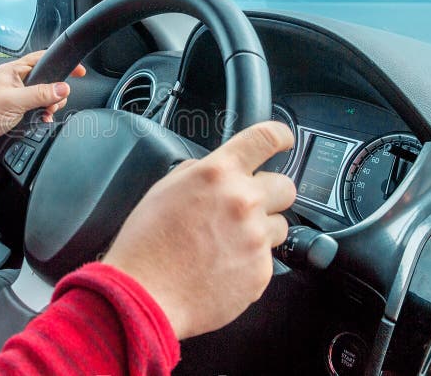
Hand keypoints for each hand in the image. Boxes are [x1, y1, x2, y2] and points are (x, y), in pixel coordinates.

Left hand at [0, 51, 85, 167]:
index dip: (62, 64)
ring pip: (42, 98)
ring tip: (42, 116)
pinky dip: (39, 117)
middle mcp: (13, 82)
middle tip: (51, 105)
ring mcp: (13, 98)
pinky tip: (38, 123)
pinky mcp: (13, 113)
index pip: (43, 59)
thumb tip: (63, 87)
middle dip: (54, 94)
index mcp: (12, 71)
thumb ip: (41, 93)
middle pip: (46, 81)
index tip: (79, 71)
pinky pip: (34, 111)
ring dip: (46, 108)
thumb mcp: (14, 101)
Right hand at [103, 121, 295, 339]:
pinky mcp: (261, 271)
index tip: (283, 140)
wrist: (145, 295)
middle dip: (269, 194)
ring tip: (226, 244)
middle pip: (285, 186)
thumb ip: (196, 172)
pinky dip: (250, 261)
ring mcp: (255, 238)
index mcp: (217, 174)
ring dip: (260, 230)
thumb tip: (210, 169)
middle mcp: (243, 201)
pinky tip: (222, 266)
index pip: (265, 138)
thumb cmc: (146, 244)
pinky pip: (267, 259)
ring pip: (279, 225)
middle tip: (246, 207)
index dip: (279, 136)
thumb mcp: (163, 190)